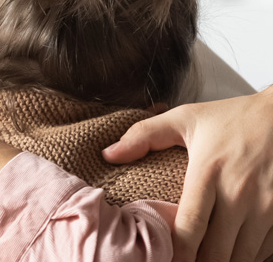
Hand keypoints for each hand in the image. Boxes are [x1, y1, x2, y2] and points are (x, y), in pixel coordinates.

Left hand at [103, 86, 272, 261]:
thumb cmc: (234, 118)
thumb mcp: (186, 118)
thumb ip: (144, 135)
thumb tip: (108, 154)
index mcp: (209, 172)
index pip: (190, 226)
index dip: (177, 252)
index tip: (164, 259)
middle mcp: (240, 193)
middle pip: (217, 251)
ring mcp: (267, 206)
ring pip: (243, 256)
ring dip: (225, 261)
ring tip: (206, 258)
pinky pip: (266, 249)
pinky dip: (249, 255)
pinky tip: (233, 251)